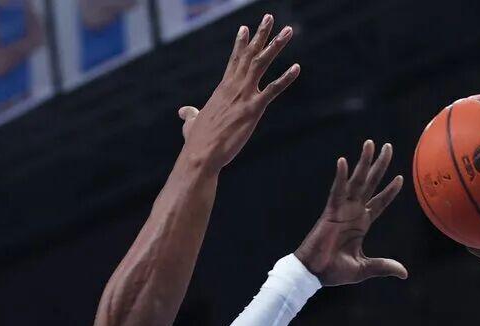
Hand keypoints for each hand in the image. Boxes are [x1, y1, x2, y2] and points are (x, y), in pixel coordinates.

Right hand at [177, 15, 298, 173]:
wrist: (201, 154)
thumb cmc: (196, 142)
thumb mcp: (191, 124)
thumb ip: (190, 114)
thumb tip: (183, 112)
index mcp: (222, 89)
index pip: (233, 60)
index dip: (240, 43)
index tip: (245, 27)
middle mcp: (234, 86)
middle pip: (249, 54)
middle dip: (261, 34)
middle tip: (270, 17)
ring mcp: (244, 96)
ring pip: (261, 63)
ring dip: (275, 45)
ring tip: (288, 30)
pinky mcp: (253, 109)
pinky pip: (273, 90)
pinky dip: (286, 78)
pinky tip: (297, 68)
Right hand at [294, 141, 406, 284]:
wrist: (314, 274)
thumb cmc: (335, 272)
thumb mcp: (364, 268)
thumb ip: (384, 266)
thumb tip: (404, 273)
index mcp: (362, 223)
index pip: (380, 202)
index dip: (390, 191)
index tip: (401, 178)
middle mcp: (354, 212)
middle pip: (370, 183)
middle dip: (380, 165)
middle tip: (388, 146)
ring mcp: (342, 210)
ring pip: (356, 181)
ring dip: (363, 162)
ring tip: (371, 144)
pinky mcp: (330, 212)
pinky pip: (336, 191)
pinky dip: (340, 177)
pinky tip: (343, 162)